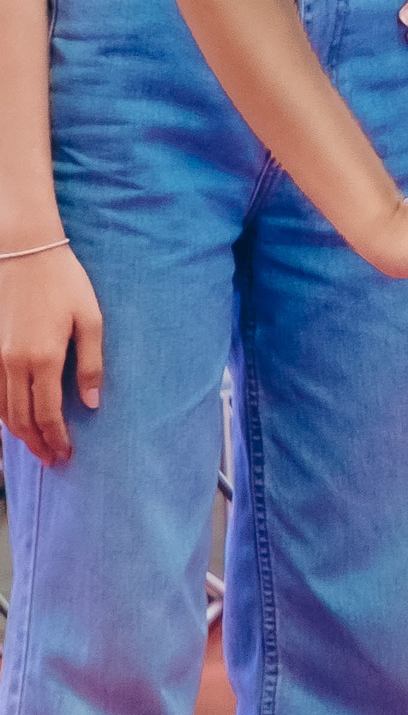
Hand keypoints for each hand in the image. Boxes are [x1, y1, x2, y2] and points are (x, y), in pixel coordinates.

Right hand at [0, 240, 101, 462]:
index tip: (67, 455)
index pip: (49, 414)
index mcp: (44, 359)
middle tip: (53, 460)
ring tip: (36, 447)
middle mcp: (14, 364)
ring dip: (19, 433)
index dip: (57, 438)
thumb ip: (92, 364)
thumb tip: (92, 404)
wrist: (24, 253)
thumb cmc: (65, 283)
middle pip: (21, 419)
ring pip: (3, 410)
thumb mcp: (91, 320)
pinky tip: (14, 421)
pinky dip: (3, 413)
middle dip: (37, 443)